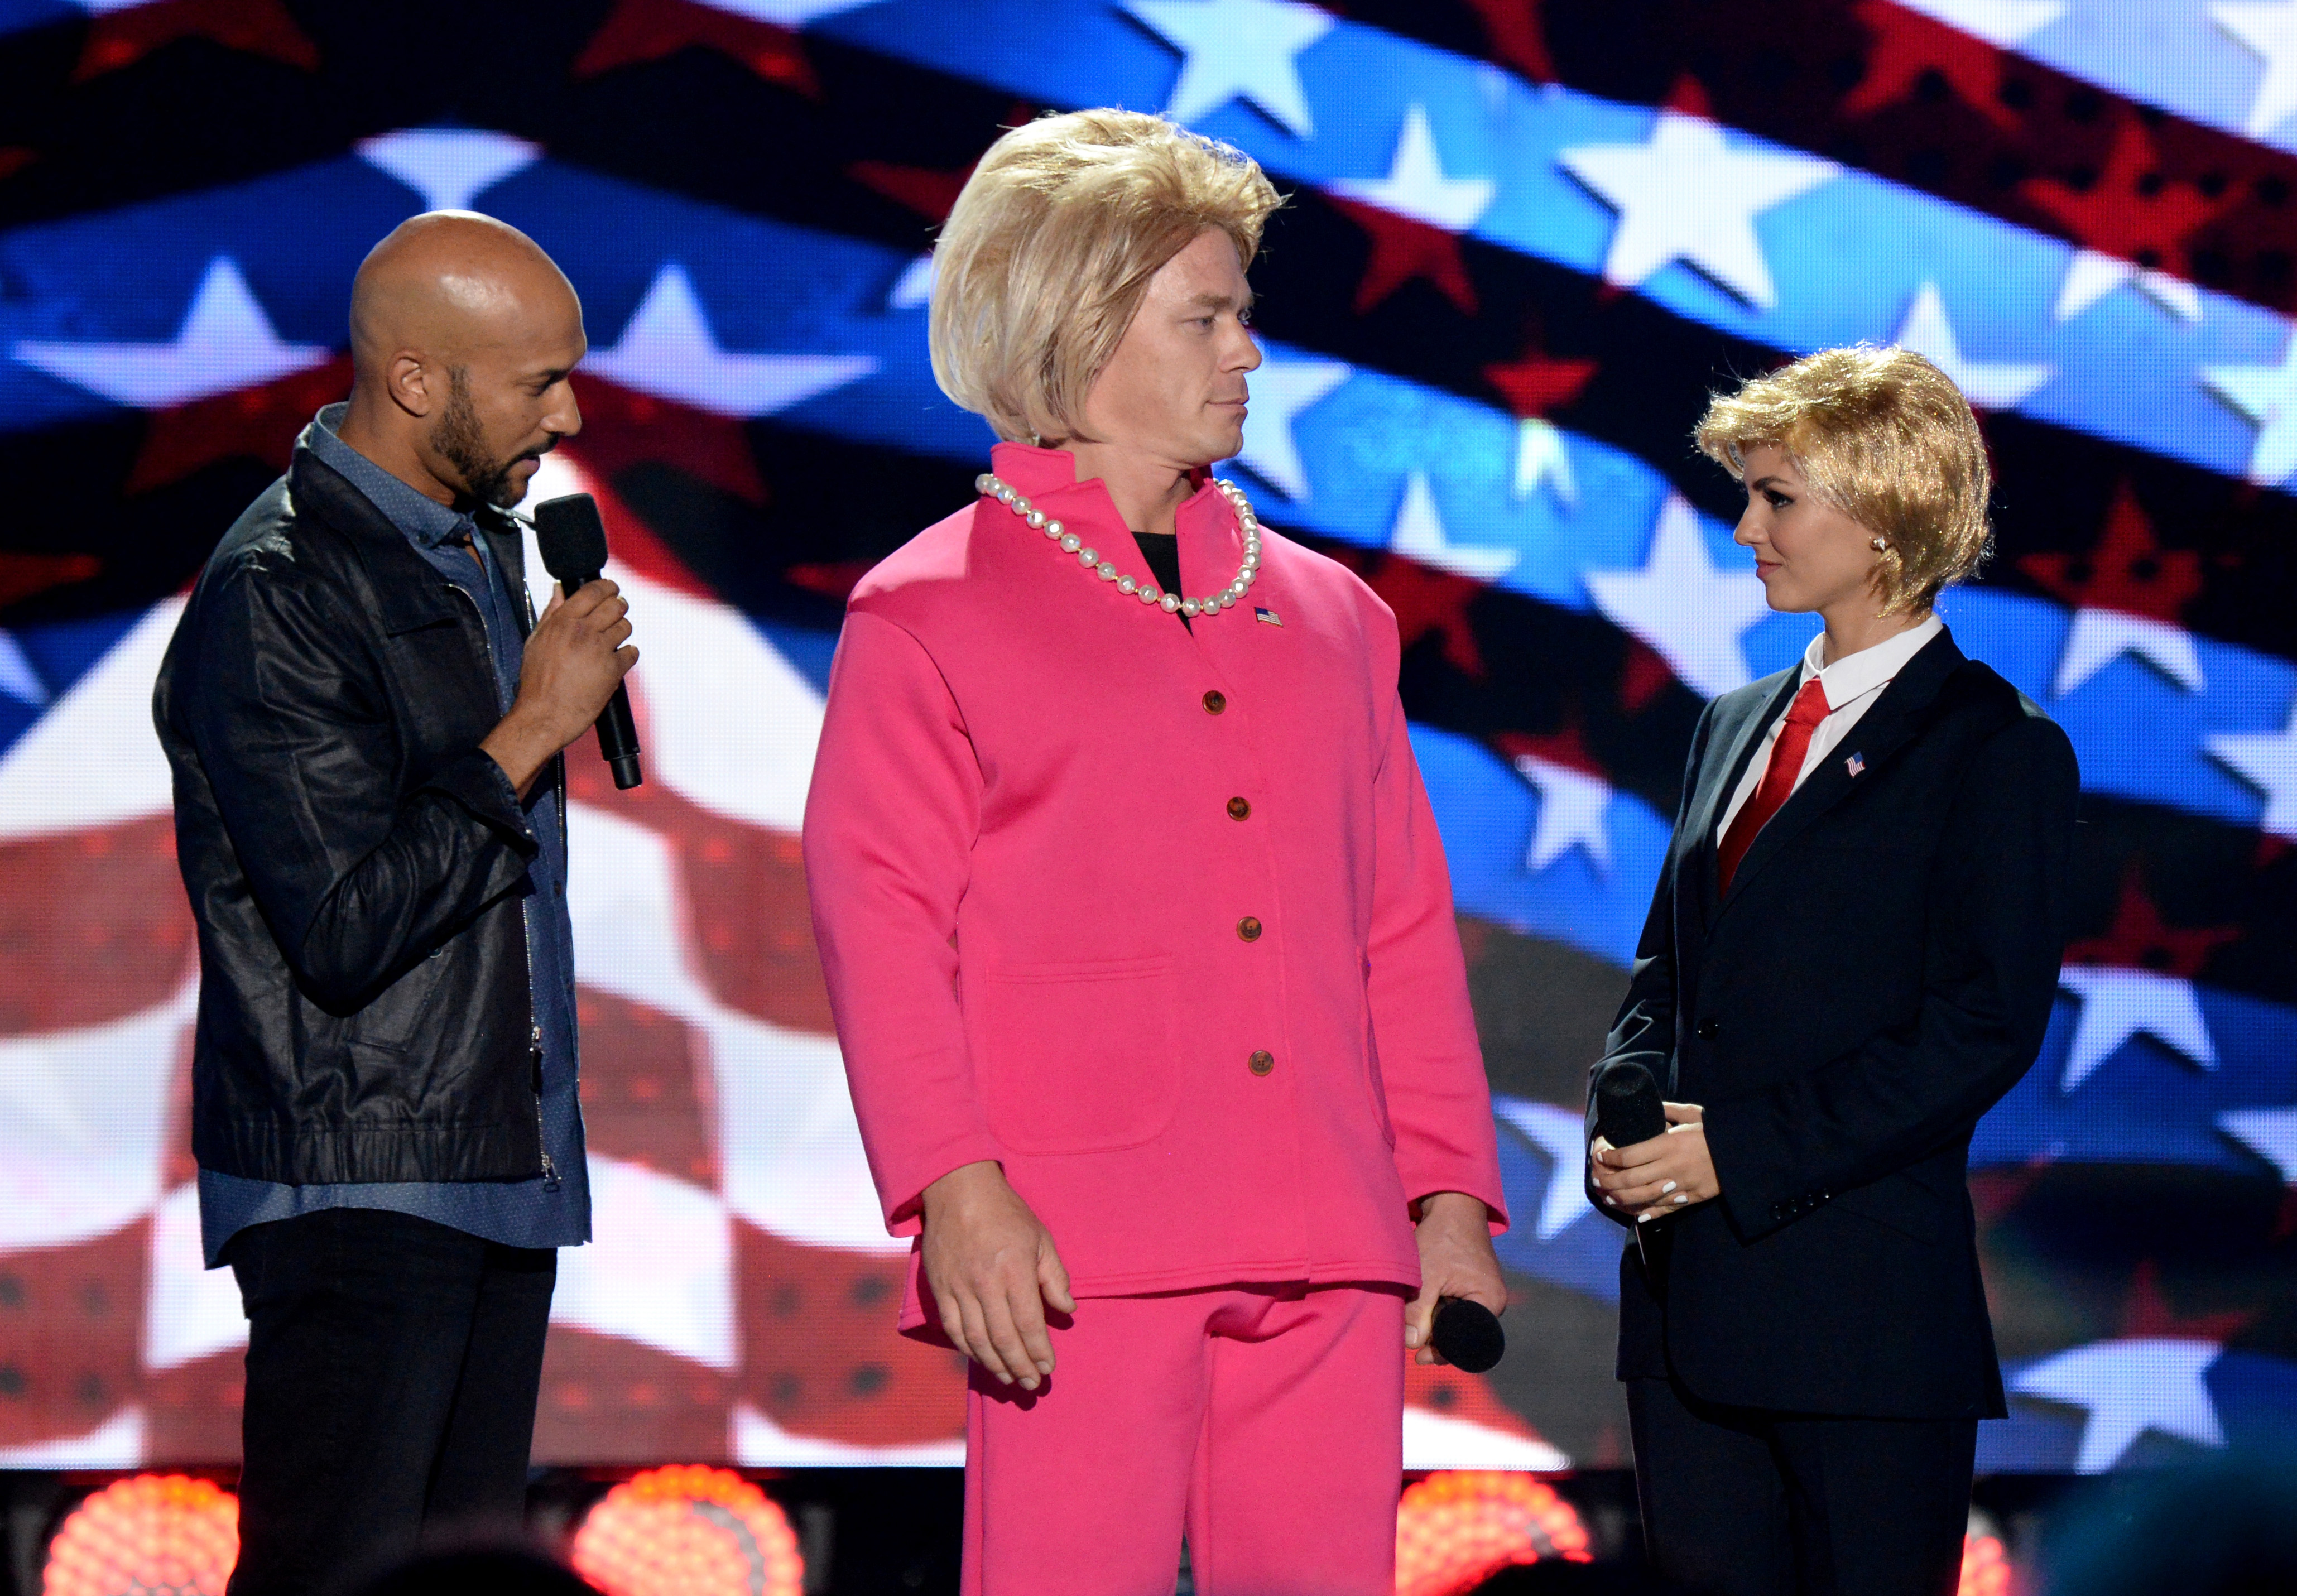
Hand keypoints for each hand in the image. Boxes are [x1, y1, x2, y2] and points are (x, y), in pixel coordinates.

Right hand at [481, 579, 636, 796]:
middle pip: (616, 604)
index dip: (607, 587)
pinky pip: (632, 652)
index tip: (611, 589)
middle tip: (615, 614)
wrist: (543, 716)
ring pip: (626, 626)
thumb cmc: (536, 681)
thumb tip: (560, 587)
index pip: (593, 590)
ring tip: (611, 642)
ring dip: (621, 631)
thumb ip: (552, 612)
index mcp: (563, 621)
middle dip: (618, 607)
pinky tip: (617, 661)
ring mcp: (600, 650)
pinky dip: (627, 655)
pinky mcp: (614, 670)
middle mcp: (583, 631)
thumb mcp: (536, 641)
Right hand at [919, 1161, 1073, 1390]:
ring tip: (1010, 1380)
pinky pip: (953, 1328)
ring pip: (976, 1339)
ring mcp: (959, 1287)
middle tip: (1032, 1385)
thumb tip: (1068, 1310)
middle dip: (1020, 1366)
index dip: (1039, 1350)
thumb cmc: (1006, 1213)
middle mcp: (985, 1283)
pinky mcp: (939, 1288)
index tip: (1048, 1368)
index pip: (1029, 1322)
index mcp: (1014, 1270)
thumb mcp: (1040, 1237)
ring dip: (994, 1365)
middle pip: (1003, 1338)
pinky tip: (980, 1359)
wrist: (957, 1190)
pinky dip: (967, 1349)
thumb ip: (1054, 1276)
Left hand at [1405, 1191, 1506, 1365]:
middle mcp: (1492, 1302)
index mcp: (1489, 1301)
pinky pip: (1455, 1308)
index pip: (1468, 1343)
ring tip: (1416, 1308)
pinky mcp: (1472, 1286)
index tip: (1420, 1357)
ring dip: (1433, 1321)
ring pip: (1455, 1322)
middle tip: (1411, 1336)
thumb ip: (1418, 1311)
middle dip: (1435, 1337)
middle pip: (1462, 1335)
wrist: (1451, 1206)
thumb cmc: (1441, 1237)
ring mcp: (1483, 1294)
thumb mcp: (1425, 1275)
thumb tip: (1410, 1344)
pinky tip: (1424, 1297)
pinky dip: (1437, 1307)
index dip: (1443, 1352)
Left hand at [1592, 1103, 1716, 1221]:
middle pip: (1631, 1179)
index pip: (1630, 1155)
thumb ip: (1668, 1110)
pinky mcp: (1692, 1198)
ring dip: (1622, 1199)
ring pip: (1644, 1197)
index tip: (1600, 1157)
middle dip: (1610, 1181)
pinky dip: (1649, 1213)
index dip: (1611, 1158)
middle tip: (1597, 1180)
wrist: (1743, 1152)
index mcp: (1668, 1144)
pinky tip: (1636, 1214)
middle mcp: (1671, 1166)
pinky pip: (1665, 1209)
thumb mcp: (1692, 1113)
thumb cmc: (1715, 1130)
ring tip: (1609, 1197)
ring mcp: (1681, 1185)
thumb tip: (1651, 1104)